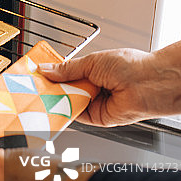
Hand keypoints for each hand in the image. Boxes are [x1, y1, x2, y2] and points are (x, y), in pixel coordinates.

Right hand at [39, 32, 180, 125]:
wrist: (150, 83)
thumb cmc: (130, 66)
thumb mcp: (92, 62)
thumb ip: (67, 69)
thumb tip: (46, 70)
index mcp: (94, 70)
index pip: (66, 73)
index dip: (51, 74)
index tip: (35, 73)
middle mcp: (94, 87)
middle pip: (64, 90)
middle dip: (48, 88)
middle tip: (30, 86)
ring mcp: (95, 103)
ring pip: (67, 103)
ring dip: (53, 100)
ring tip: (36, 94)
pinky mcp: (97, 118)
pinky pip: (75, 115)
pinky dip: (62, 111)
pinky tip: (51, 106)